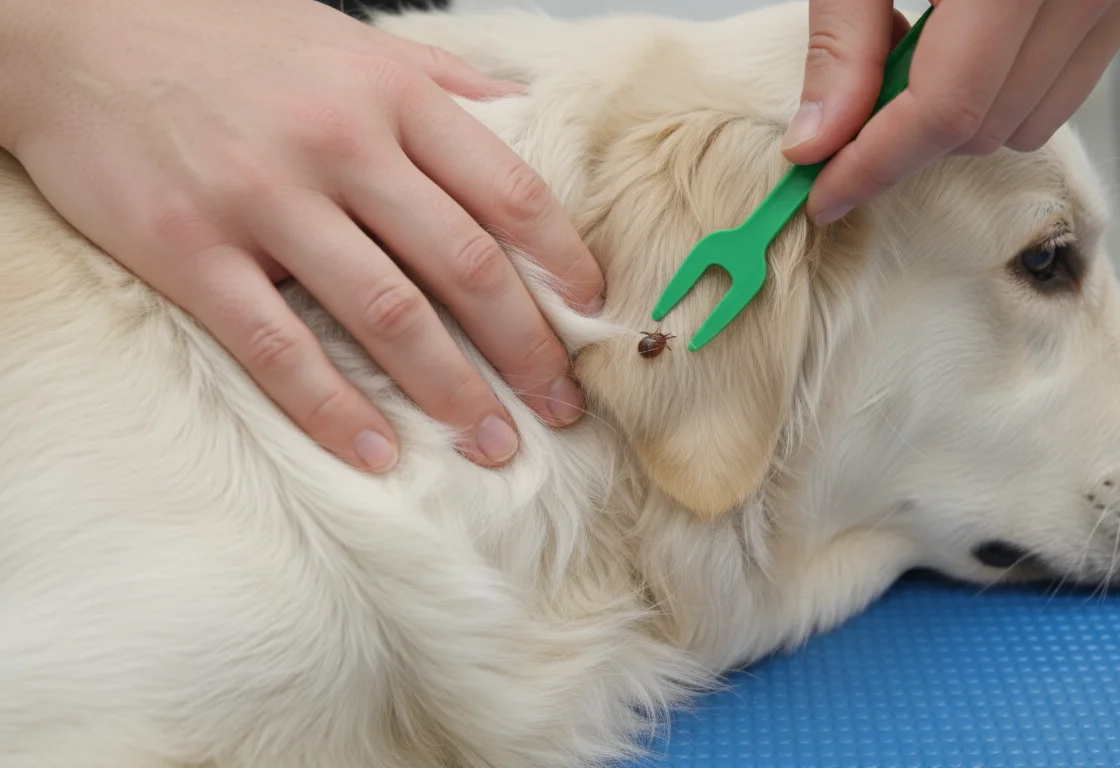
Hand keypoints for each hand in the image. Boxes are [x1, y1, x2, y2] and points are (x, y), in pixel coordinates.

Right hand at [0, 0, 603, 471]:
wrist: (70, 25)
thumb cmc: (225, 35)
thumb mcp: (349, 39)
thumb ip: (441, 80)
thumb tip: (525, 118)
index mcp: (391, 96)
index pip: (508, 191)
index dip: (563, 262)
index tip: (593, 314)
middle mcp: (340, 146)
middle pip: (464, 266)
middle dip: (527, 348)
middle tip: (562, 408)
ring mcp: (265, 200)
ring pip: (386, 315)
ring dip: (453, 393)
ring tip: (493, 448)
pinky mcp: (191, 250)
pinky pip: (278, 347)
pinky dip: (333, 409)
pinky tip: (377, 453)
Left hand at [784, 0, 1119, 223]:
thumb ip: (846, 35)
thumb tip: (820, 137)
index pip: (947, 107)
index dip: (876, 163)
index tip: (825, 191)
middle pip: (989, 125)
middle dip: (909, 138)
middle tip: (851, 110)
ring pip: (1033, 118)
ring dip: (961, 117)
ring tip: (913, 53)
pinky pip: (1070, 80)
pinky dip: (1007, 84)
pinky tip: (966, 42)